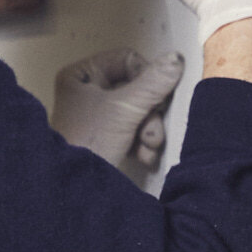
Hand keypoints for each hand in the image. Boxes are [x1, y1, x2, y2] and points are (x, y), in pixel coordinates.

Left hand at [51, 47, 183, 172]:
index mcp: (83, 75)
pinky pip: (133, 129)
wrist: (74, 192)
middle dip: (150, 113)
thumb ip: (153, 84)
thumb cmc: (90, 143)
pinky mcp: (106, 138)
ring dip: (149, 130)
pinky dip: (141, 143)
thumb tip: (177, 59)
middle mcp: (88, 91)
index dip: (146, 78)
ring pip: (138, 110)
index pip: (127, 60)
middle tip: (151, 132)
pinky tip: (143, 157)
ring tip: (148, 148)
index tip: (155, 100)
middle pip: (136, 87)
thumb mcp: (125, 110)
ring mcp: (97, 115)